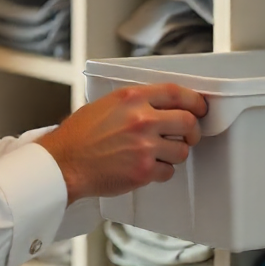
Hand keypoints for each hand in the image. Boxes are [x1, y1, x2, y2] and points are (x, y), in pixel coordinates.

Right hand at [38, 84, 207, 204]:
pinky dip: (161, 172)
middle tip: (189, 135)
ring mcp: (144, 146)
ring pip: (182, 150)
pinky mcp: (144, 171)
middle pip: (188, 122)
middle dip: (193, 131)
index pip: (177, 92)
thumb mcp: (106, 104)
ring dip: (175, 153)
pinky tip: (147, 167)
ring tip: (159, 154)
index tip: (200, 107)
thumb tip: (162, 106)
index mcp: (132, 98)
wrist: (64, 163)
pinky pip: (168, 172)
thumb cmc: (79, 136)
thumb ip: (135, 103)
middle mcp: (142, 119)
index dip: (194, 100)